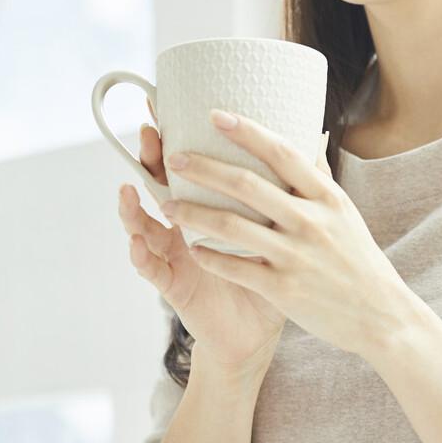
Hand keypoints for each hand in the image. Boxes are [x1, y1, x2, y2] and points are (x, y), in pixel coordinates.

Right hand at [118, 123, 284, 374]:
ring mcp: (175, 257)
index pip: (188, 167)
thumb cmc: (268, 279)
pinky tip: (136, 243)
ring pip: (146, 227)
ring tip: (126, 190)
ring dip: (132, 209)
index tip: (164, 107)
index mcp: (207, 210)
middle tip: (150, 134)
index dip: (174, 139)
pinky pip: (154, 272)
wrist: (258, 335)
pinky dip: (142, 257)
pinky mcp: (176, 287)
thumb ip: (287, 185)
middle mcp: (184, 228)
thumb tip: (315, 136)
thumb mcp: (277, 229)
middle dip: (151, 161)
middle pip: (160, 187)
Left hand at [160, 110, 419, 359]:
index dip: (247, 132)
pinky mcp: (283, 288)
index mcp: (325, 197)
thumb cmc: (357, 259)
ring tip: (166, 205)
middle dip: (203, 168)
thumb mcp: (345, 212)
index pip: (281, 153)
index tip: (215, 115)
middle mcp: (309, 221)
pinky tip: (191, 248)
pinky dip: (209, 256)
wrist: (381, 316)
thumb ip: (319, 176)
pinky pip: (235, 267)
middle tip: (173, 158)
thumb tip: (310, 130)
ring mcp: (295, 255)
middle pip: (246, 185)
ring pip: (230, 226)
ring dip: (192, 213)